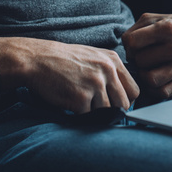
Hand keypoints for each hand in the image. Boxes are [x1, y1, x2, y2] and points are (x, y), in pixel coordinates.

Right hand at [0, 37, 139, 112]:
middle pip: (124, 104)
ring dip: (94, 111)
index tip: (114, 102)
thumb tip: (126, 97)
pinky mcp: (81, 98)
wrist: (37, 60)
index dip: (125, 100)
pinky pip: (88, 116)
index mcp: (113, 61)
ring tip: (80, 100)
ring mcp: (95, 85)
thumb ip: (111, 72)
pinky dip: (80, 113)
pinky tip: (70, 101)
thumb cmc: (64, 60)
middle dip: (112, 110)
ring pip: (106, 111)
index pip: (134, 91)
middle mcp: (107, 71)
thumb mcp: (94, 56)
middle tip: (96, 106)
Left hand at [122, 11, 171, 98]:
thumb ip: (136, 29)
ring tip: (148, 68)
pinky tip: (155, 79)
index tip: (136, 46)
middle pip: (140, 61)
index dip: (129, 45)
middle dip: (137, 59)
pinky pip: (163, 92)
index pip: (133, 42)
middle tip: (143, 56)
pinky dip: (154, 88)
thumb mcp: (158, 18)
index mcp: (168, 28)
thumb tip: (126, 49)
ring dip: (144, 75)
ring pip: (150, 79)